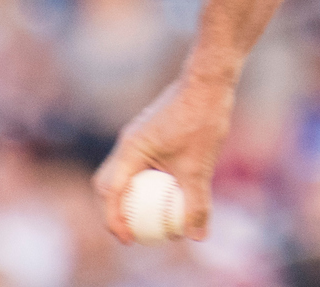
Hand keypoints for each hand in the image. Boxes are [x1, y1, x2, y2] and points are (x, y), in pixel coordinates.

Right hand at [92, 69, 236, 242]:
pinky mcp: (151, 132)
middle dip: (117, 210)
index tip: (128, 240)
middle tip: (134, 231)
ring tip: (150, 215)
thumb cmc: (203, 118)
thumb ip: (197, 202)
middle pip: (109, 183)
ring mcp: (138, 136)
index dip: (114, 220)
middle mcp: (128, 142)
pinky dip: (146, 180)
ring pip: (124, 172)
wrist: (211, 79)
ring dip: (132, 195)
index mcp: (131, 149)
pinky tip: (169, 190)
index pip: (110, 192)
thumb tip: (197, 237)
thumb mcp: (201, 165)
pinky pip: (140, 162)